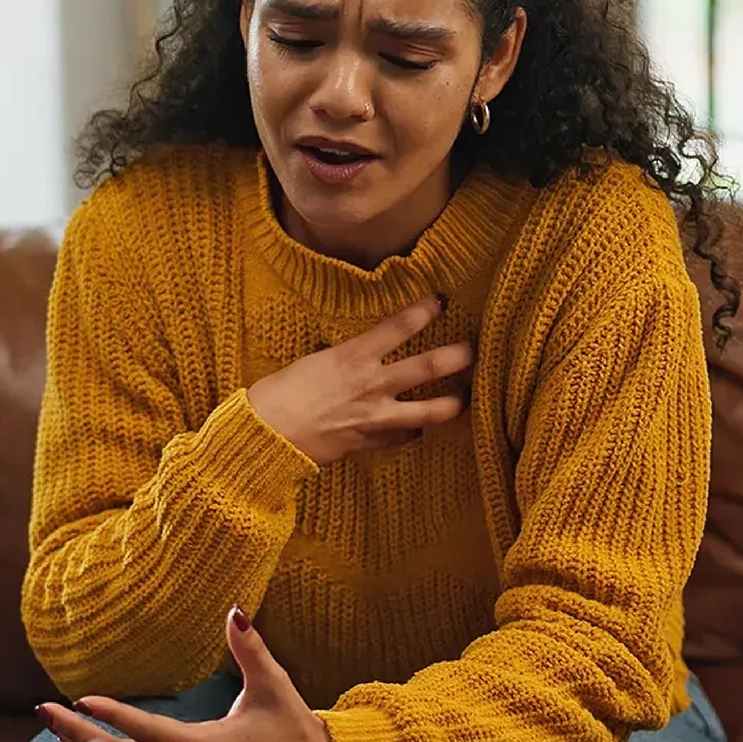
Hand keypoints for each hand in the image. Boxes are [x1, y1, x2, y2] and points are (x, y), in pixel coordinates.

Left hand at [38, 608, 337, 741]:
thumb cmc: (290, 725)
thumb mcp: (273, 684)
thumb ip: (250, 648)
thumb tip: (236, 610)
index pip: (151, 733)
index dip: (116, 718)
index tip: (81, 700)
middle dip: (79, 738)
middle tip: (44, 710)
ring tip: (51, 721)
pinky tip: (80, 741)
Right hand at [247, 293, 471, 465]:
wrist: (267, 433)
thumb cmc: (280, 392)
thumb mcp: (314, 363)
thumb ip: (346, 360)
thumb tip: (361, 358)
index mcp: (353, 355)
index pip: (399, 325)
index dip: (425, 309)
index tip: (442, 300)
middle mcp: (372, 383)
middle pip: (430, 366)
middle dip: (459, 355)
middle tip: (475, 349)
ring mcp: (375, 415)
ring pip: (430, 411)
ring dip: (453, 404)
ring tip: (465, 399)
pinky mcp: (369, 441)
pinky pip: (401, 437)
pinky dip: (410, 433)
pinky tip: (416, 430)